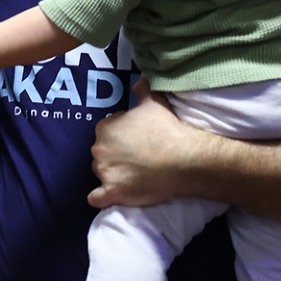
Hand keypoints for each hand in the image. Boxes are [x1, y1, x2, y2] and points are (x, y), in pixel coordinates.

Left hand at [88, 82, 204, 208]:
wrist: (183, 159)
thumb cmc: (168, 130)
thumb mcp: (155, 103)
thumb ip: (142, 91)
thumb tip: (138, 82)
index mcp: (105, 128)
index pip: (105, 131)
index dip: (120, 135)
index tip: (135, 139)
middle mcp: (99, 149)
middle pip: (102, 151)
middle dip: (114, 153)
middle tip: (135, 157)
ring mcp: (104, 172)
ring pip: (100, 172)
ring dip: (111, 173)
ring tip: (131, 174)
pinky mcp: (112, 192)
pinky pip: (96, 198)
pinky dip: (101, 197)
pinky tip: (110, 196)